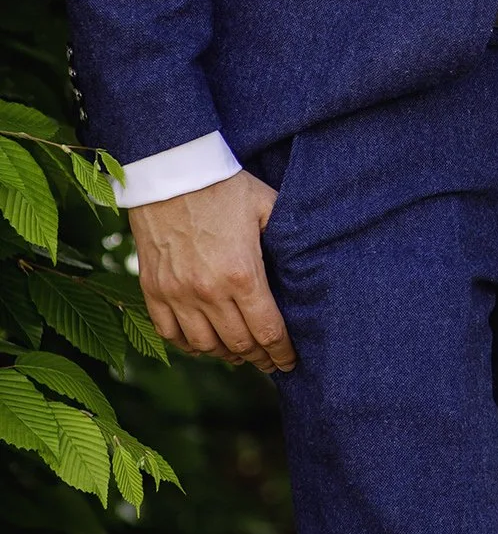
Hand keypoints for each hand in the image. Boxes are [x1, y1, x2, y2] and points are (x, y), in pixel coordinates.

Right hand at [128, 172, 296, 374]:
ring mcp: (177, 293)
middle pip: (239, 344)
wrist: (171, 171)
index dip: (281, 352)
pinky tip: (204, 342)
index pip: (267, 331)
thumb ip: (287, 239)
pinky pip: (170, 334)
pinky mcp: (153, 289)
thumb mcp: (267, 206)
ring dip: (226, 354)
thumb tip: (308, 263)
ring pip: (205, 345)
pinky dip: (189, 345)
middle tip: (269, 362)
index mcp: (243, 274)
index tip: (289, 363)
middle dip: (259, 358)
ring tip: (240, 352)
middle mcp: (208, 291)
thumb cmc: (225, 186)